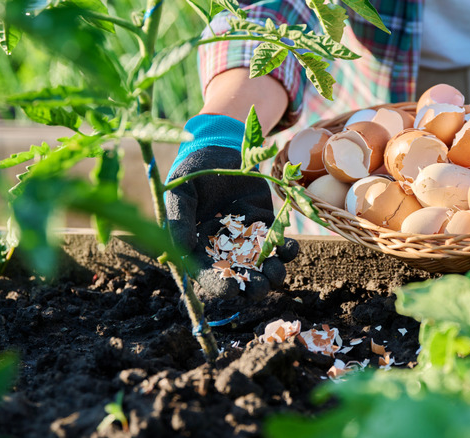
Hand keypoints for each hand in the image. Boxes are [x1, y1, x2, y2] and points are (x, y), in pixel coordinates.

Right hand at [165, 114, 297, 301]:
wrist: (220, 151)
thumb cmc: (192, 173)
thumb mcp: (181, 194)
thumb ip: (179, 221)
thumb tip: (182, 251)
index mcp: (200, 248)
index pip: (210, 276)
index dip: (220, 286)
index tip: (231, 290)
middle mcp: (226, 249)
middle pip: (241, 277)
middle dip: (252, 286)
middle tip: (261, 286)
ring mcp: (249, 239)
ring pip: (263, 265)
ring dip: (273, 272)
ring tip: (276, 270)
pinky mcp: (267, 226)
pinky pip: (280, 244)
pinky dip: (287, 250)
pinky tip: (290, 247)